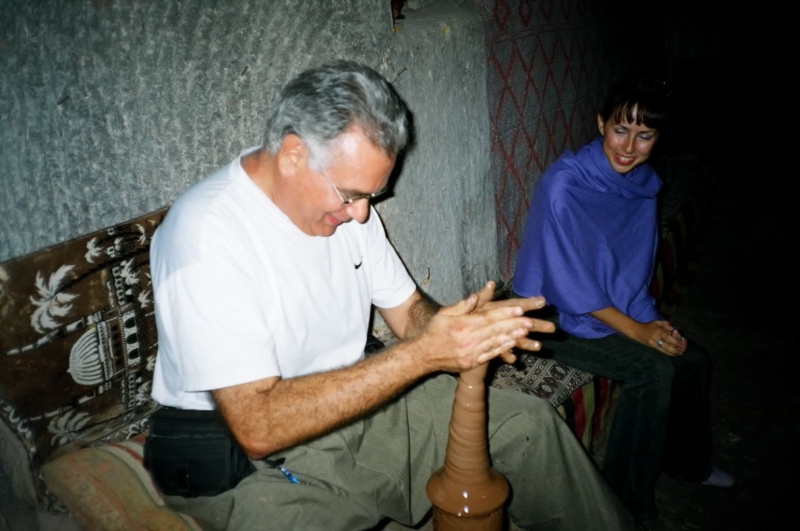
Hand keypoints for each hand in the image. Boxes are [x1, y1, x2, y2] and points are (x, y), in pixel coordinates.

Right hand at [410, 284, 543, 372]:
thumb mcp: (444, 314)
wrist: (423, 355)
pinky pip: (489, 354)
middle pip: (494, 330)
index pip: (487, 318)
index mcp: (461, 325)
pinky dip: (502, 349)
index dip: (504, 314)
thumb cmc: (434, 331)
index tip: (519, 310)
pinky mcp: (471, 362)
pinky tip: (512, 344)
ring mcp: (469, 352)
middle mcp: (467, 339)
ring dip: (511, 337)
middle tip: (530, 321)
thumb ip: (461, 306)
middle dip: (513, 325)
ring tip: (525, 331)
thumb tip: (476, 297)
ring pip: (494, 342)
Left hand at [472, 281, 555, 362]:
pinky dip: (507, 355)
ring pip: (516, 338)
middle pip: (522, 322)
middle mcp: (503, 322)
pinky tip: (513, 359)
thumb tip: (490, 284)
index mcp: (499, 310)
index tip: (543, 301)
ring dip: (527, 343)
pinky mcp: (495, 346)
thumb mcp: (474, 304)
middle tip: (552, 328)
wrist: (458, 338)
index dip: (529, 303)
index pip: (516, 305)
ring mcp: (501, 334)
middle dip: (537, 325)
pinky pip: (503, 351)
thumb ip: (483, 297)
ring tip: (538, 347)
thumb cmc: (466, 318)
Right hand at [637, 320, 687, 355]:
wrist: (637, 331)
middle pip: (668, 346)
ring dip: (673, 353)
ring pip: (665, 350)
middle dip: (676, 349)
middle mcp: (656, 337)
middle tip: (682, 350)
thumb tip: (675, 330)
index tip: (683, 342)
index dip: (677, 341)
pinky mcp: (652, 346)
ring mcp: (654, 343)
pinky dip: (668, 353)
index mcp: (659, 331)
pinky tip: (673, 354)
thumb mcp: (657, 322)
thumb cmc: (649, 326)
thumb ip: (667, 324)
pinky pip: (661, 351)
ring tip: (679, 353)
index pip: (669, 337)